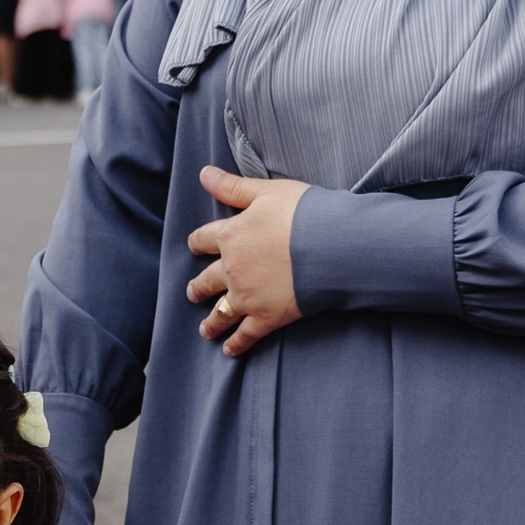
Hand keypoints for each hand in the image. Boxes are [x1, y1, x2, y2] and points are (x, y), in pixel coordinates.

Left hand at [188, 167, 304, 356]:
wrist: (332, 245)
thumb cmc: (304, 213)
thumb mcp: (266, 191)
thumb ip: (233, 187)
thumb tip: (203, 173)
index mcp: (230, 236)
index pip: (204, 239)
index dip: (198, 243)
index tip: (194, 247)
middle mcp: (232, 268)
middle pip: (207, 280)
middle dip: (198, 287)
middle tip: (192, 292)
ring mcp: (247, 296)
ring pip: (220, 312)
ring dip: (210, 322)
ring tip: (205, 329)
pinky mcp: (267, 317)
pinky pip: (245, 334)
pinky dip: (235, 344)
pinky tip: (228, 350)